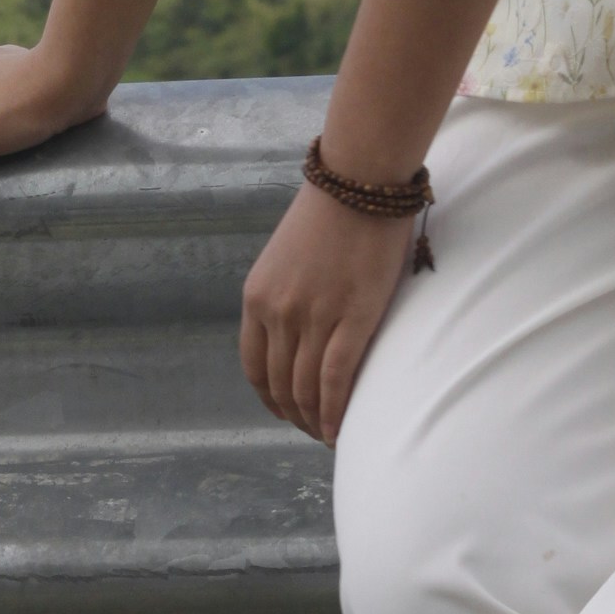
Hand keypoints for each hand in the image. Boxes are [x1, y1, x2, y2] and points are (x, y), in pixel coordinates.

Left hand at [240, 183, 416, 447]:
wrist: (360, 179)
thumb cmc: (330, 213)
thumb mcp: (285, 258)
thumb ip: (283, 296)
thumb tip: (295, 334)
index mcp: (257, 296)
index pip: (254, 367)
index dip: (269, 398)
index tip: (285, 412)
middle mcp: (278, 311)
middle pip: (280, 384)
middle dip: (294, 415)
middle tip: (313, 430)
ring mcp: (314, 316)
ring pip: (306, 389)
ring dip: (315, 420)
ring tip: (328, 434)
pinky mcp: (353, 318)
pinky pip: (336, 380)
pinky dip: (335, 412)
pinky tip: (339, 429)